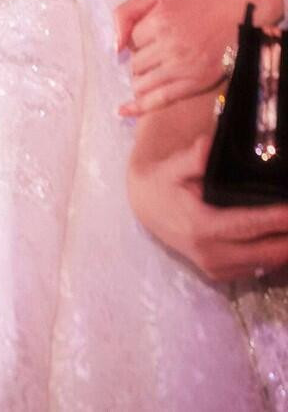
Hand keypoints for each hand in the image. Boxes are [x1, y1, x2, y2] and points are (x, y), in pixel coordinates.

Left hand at [114, 0, 282, 115]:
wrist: (241, 5)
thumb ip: (128, 11)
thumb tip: (115, 45)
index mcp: (160, 20)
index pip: (131, 40)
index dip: (137, 37)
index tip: (150, 32)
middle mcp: (171, 46)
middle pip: (136, 63)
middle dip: (139, 59)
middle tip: (155, 50)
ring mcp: (185, 67)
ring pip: (144, 82)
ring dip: (140, 80)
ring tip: (147, 73)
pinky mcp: (198, 82)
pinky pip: (162, 99)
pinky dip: (141, 106)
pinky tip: (125, 110)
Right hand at [128, 130, 287, 281]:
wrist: (145, 209)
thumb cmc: (163, 183)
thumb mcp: (172, 166)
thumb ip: (192, 158)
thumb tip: (209, 144)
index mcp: (201, 226)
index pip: (248, 224)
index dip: (276, 219)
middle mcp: (210, 253)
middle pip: (264, 251)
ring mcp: (215, 268)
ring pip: (263, 264)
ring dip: (285, 250)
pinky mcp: (218, 274)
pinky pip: (255, 269)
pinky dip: (274, 258)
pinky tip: (284, 242)